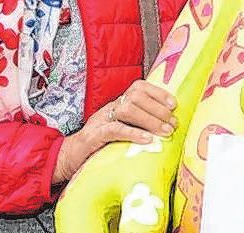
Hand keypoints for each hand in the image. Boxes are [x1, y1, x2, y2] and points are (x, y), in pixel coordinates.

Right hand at [55, 81, 176, 182]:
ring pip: (127, 110)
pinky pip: (114, 130)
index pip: (139, 87)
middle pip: (136, 96)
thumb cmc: (100, 145)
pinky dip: (133, 133)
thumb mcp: (121, 129)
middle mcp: (110, 107)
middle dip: (158, 108)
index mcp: (118, 104)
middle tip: (173, 124)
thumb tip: (167, 125)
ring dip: (150, 120)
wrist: (69, 157)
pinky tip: (147, 140)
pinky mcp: (94, 136)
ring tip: (165, 132)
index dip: (158, 92)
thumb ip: (138, 124)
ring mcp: (101, 120)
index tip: (174, 104)